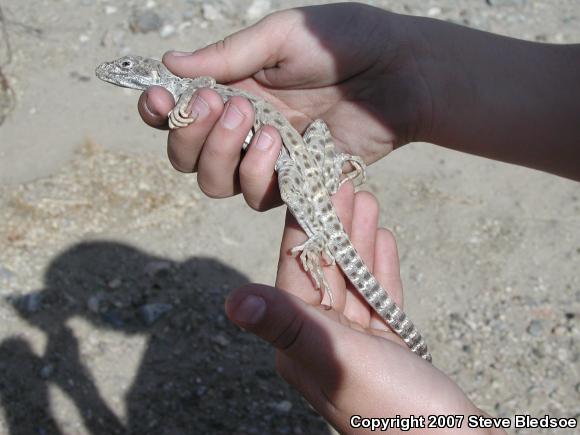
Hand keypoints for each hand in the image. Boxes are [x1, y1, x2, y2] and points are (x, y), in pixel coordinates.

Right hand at [139, 3, 432, 208]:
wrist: (400, 72)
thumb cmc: (343, 43)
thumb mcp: (282, 37)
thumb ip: (229, 55)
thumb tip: (169, 64)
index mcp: (232, 89)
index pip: (177, 112)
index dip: (159, 113)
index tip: (157, 100)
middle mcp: (242, 129)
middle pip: (187, 158)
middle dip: (192, 137)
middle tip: (220, 105)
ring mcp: (268, 159)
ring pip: (216, 183)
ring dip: (226, 156)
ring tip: (264, 124)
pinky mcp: (296, 182)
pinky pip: (258, 196)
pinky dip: (260, 174)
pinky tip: (283, 144)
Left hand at [225, 183, 503, 433]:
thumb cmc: (394, 407)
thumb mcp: (336, 358)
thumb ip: (286, 324)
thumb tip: (230, 299)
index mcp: (300, 342)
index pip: (296, 271)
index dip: (303, 227)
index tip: (307, 187)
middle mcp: (322, 341)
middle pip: (325, 269)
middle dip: (334, 225)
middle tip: (341, 181)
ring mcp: (357, 344)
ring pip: (353, 279)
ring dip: (358, 239)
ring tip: (364, 198)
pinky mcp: (388, 348)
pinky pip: (379, 297)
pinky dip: (380, 267)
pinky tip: (383, 238)